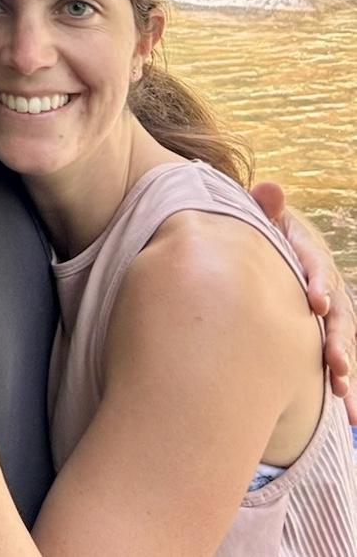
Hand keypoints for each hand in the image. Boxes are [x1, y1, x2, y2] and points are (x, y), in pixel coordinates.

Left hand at [252, 181, 355, 423]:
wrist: (259, 246)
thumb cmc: (256, 232)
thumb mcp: (260, 217)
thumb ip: (264, 207)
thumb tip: (271, 189)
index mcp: (308, 252)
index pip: (317, 264)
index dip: (318, 280)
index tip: (315, 301)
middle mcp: (326, 284)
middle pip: (339, 311)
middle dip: (339, 338)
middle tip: (334, 362)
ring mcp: (328, 312)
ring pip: (343, 341)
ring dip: (346, 368)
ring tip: (342, 394)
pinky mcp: (322, 333)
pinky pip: (337, 359)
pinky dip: (345, 385)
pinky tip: (349, 414)